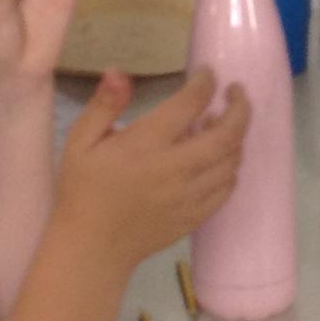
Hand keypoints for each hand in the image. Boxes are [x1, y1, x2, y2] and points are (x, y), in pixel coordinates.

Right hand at [57, 67, 250, 267]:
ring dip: (235, 137)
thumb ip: (103, 105)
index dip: (205, 83)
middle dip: (239, 107)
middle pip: (226, 134)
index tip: (207, 73)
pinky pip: (227, 189)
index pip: (189, 104)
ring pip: (231, 162)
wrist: (92, 248)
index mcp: (145, 145)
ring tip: (222, 124)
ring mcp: (189, 196)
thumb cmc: (83, 189)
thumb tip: (119, 72)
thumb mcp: (80, 142)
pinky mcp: (195, 217)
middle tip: (236, 92)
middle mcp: (174, 169)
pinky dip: (230, 168)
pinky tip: (219, 159)